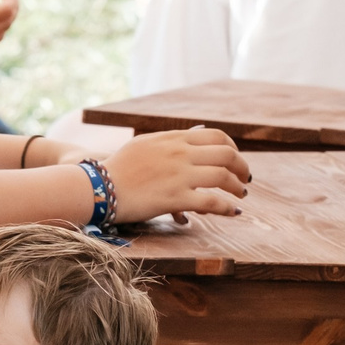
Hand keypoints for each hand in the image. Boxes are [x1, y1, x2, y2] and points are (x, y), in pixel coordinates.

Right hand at [101, 126, 249, 223]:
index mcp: (174, 139)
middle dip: (242, 167)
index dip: (233, 148)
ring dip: (238, 187)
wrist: (99, 187)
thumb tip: (199, 132)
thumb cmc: (120, 167)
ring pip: (223, 177)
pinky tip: (234, 212)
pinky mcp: (175, 198)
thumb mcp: (147, 143)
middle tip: (245, 178)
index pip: (216, 136)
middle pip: (226, 154)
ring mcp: (179, 176)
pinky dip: (227, 207)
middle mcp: (180, 154)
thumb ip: (173, 138)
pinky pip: (211, 202)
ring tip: (241, 195)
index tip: (235, 159)